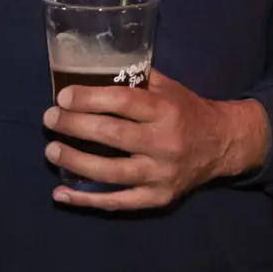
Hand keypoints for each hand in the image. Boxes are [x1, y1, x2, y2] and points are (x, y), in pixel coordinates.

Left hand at [42, 70, 269, 211]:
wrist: (222, 145)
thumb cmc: (187, 110)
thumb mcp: (168, 87)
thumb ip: (135, 80)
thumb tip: (91, 69)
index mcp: (167, 110)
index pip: (124, 102)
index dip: (90, 99)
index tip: (63, 97)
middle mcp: (165, 143)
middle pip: (113, 135)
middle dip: (76, 126)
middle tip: (50, 119)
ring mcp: (161, 174)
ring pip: (112, 171)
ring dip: (76, 161)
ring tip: (51, 151)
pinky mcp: (157, 198)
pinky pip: (118, 202)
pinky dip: (87, 199)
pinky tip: (61, 193)